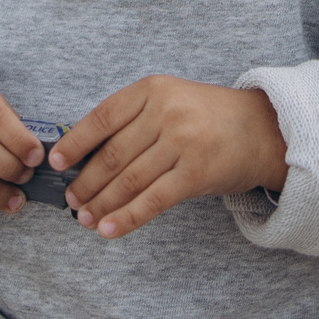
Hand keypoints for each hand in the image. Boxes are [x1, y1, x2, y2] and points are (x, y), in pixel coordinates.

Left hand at [51, 76, 287, 238]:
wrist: (263, 129)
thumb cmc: (207, 118)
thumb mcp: (170, 100)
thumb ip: (133, 120)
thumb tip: (83, 155)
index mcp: (154, 89)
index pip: (103, 117)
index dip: (75, 142)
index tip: (55, 163)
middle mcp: (167, 112)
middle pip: (112, 154)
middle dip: (85, 182)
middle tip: (70, 200)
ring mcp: (183, 142)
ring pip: (128, 180)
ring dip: (101, 204)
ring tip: (84, 218)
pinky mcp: (197, 173)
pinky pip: (152, 201)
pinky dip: (126, 218)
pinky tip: (108, 230)